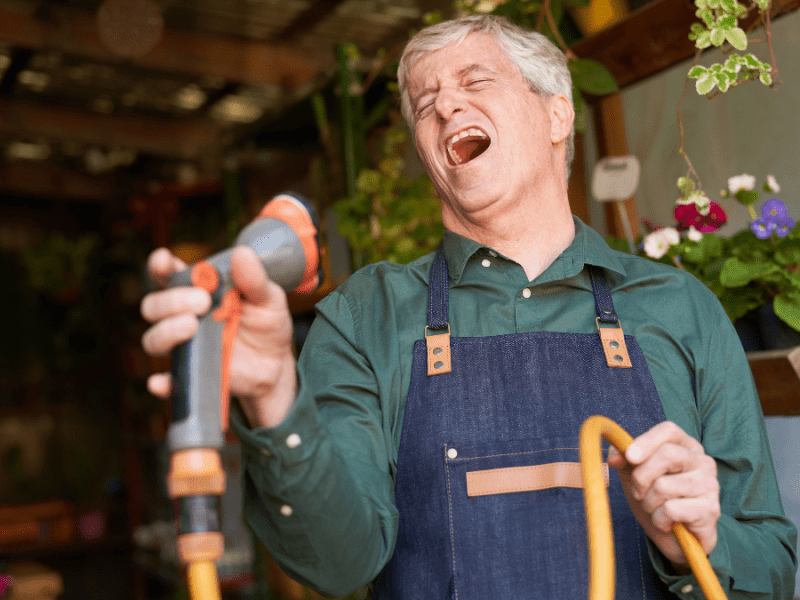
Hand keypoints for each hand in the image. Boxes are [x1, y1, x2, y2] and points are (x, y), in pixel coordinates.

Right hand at [140, 246, 296, 427]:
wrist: (276, 363)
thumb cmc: (266, 323)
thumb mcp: (268, 298)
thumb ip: (254, 279)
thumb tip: (242, 254)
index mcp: (198, 290)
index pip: (168, 275)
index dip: (160, 266)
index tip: (163, 261)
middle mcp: (182, 316)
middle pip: (154, 305)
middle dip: (172, 300)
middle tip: (202, 301)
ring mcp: (184, 346)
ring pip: (154, 339)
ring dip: (166, 331)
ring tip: (192, 326)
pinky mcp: (191, 373)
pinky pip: (169, 381)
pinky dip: (162, 382)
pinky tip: (161, 382)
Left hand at [607, 421, 719, 572]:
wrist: (675, 540)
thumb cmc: (655, 500)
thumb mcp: (635, 475)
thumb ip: (624, 460)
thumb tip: (614, 456)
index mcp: (686, 447)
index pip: (669, 430)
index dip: (646, 441)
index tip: (629, 457)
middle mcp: (703, 462)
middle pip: (667, 454)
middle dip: (641, 477)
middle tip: (639, 492)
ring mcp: (710, 485)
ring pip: (664, 485)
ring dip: (648, 503)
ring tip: (655, 509)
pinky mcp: (710, 510)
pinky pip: (671, 509)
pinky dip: (659, 519)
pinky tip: (666, 522)